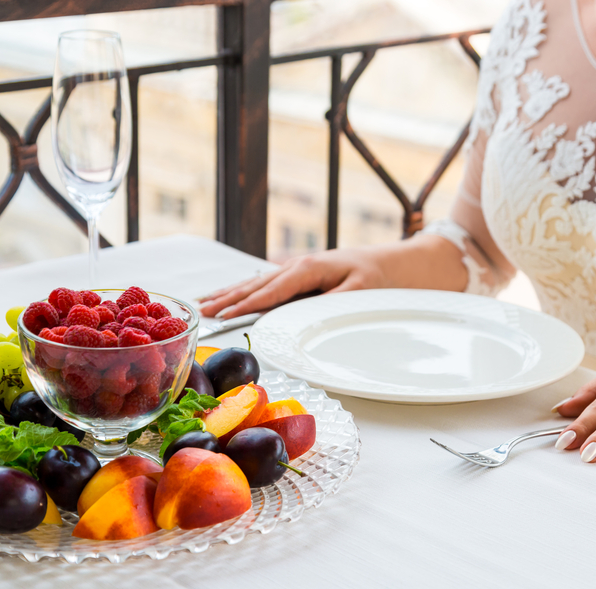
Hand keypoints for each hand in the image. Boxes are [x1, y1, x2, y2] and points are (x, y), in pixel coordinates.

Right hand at [198, 247, 389, 318]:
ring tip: (203, 303)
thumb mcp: (358, 292)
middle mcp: (297, 266)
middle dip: (227, 298)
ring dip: (229, 293)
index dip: (246, 305)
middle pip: (255, 285)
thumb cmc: (379, 278)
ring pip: (255, 282)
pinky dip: (243, 290)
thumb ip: (327, 304)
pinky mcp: (299, 274)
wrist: (395, 263)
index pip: (270, 291)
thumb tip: (299, 317)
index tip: (224, 317)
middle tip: (201, 312)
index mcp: (309, 269)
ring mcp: (296, 269)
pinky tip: (229, 295)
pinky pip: (264, 283)